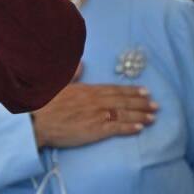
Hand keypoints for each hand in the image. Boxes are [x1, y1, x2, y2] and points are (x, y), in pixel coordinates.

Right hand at [33, 67, 157, 147]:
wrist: (38, 121)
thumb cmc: (45, 104)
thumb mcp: (59, 84)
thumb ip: (73, 75)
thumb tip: (81, 64)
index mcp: (88, 90)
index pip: (114, 89)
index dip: (130, 91)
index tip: (144, 91)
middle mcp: (96, 101)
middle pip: (123, 101)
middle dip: (141, 102)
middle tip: (155, 105)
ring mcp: (97, 115)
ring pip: (124, 113)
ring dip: (140, 115)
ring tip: (153, 117)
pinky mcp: (96, 130)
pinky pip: (117, 128)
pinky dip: (130, 127)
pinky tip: (140, 128)